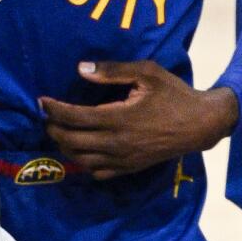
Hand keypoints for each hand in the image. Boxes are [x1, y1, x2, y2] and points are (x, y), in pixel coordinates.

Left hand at [39, 60, 237, 178]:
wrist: (200, 124)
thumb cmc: (173, 94)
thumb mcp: (146, 73)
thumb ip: (112, 71)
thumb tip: (81, 69)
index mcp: (118, 118)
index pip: (74, 117)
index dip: (53, 110)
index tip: (41, 100)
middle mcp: (116, 143)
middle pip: (72, 141)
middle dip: (53, 128)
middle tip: (46, 114)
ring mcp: (123, 160)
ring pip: (81, 159)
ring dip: (64, 145)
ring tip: (57, 130)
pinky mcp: (130, 168)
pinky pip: (98, 172)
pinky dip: (83, 162)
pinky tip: (80, 150)